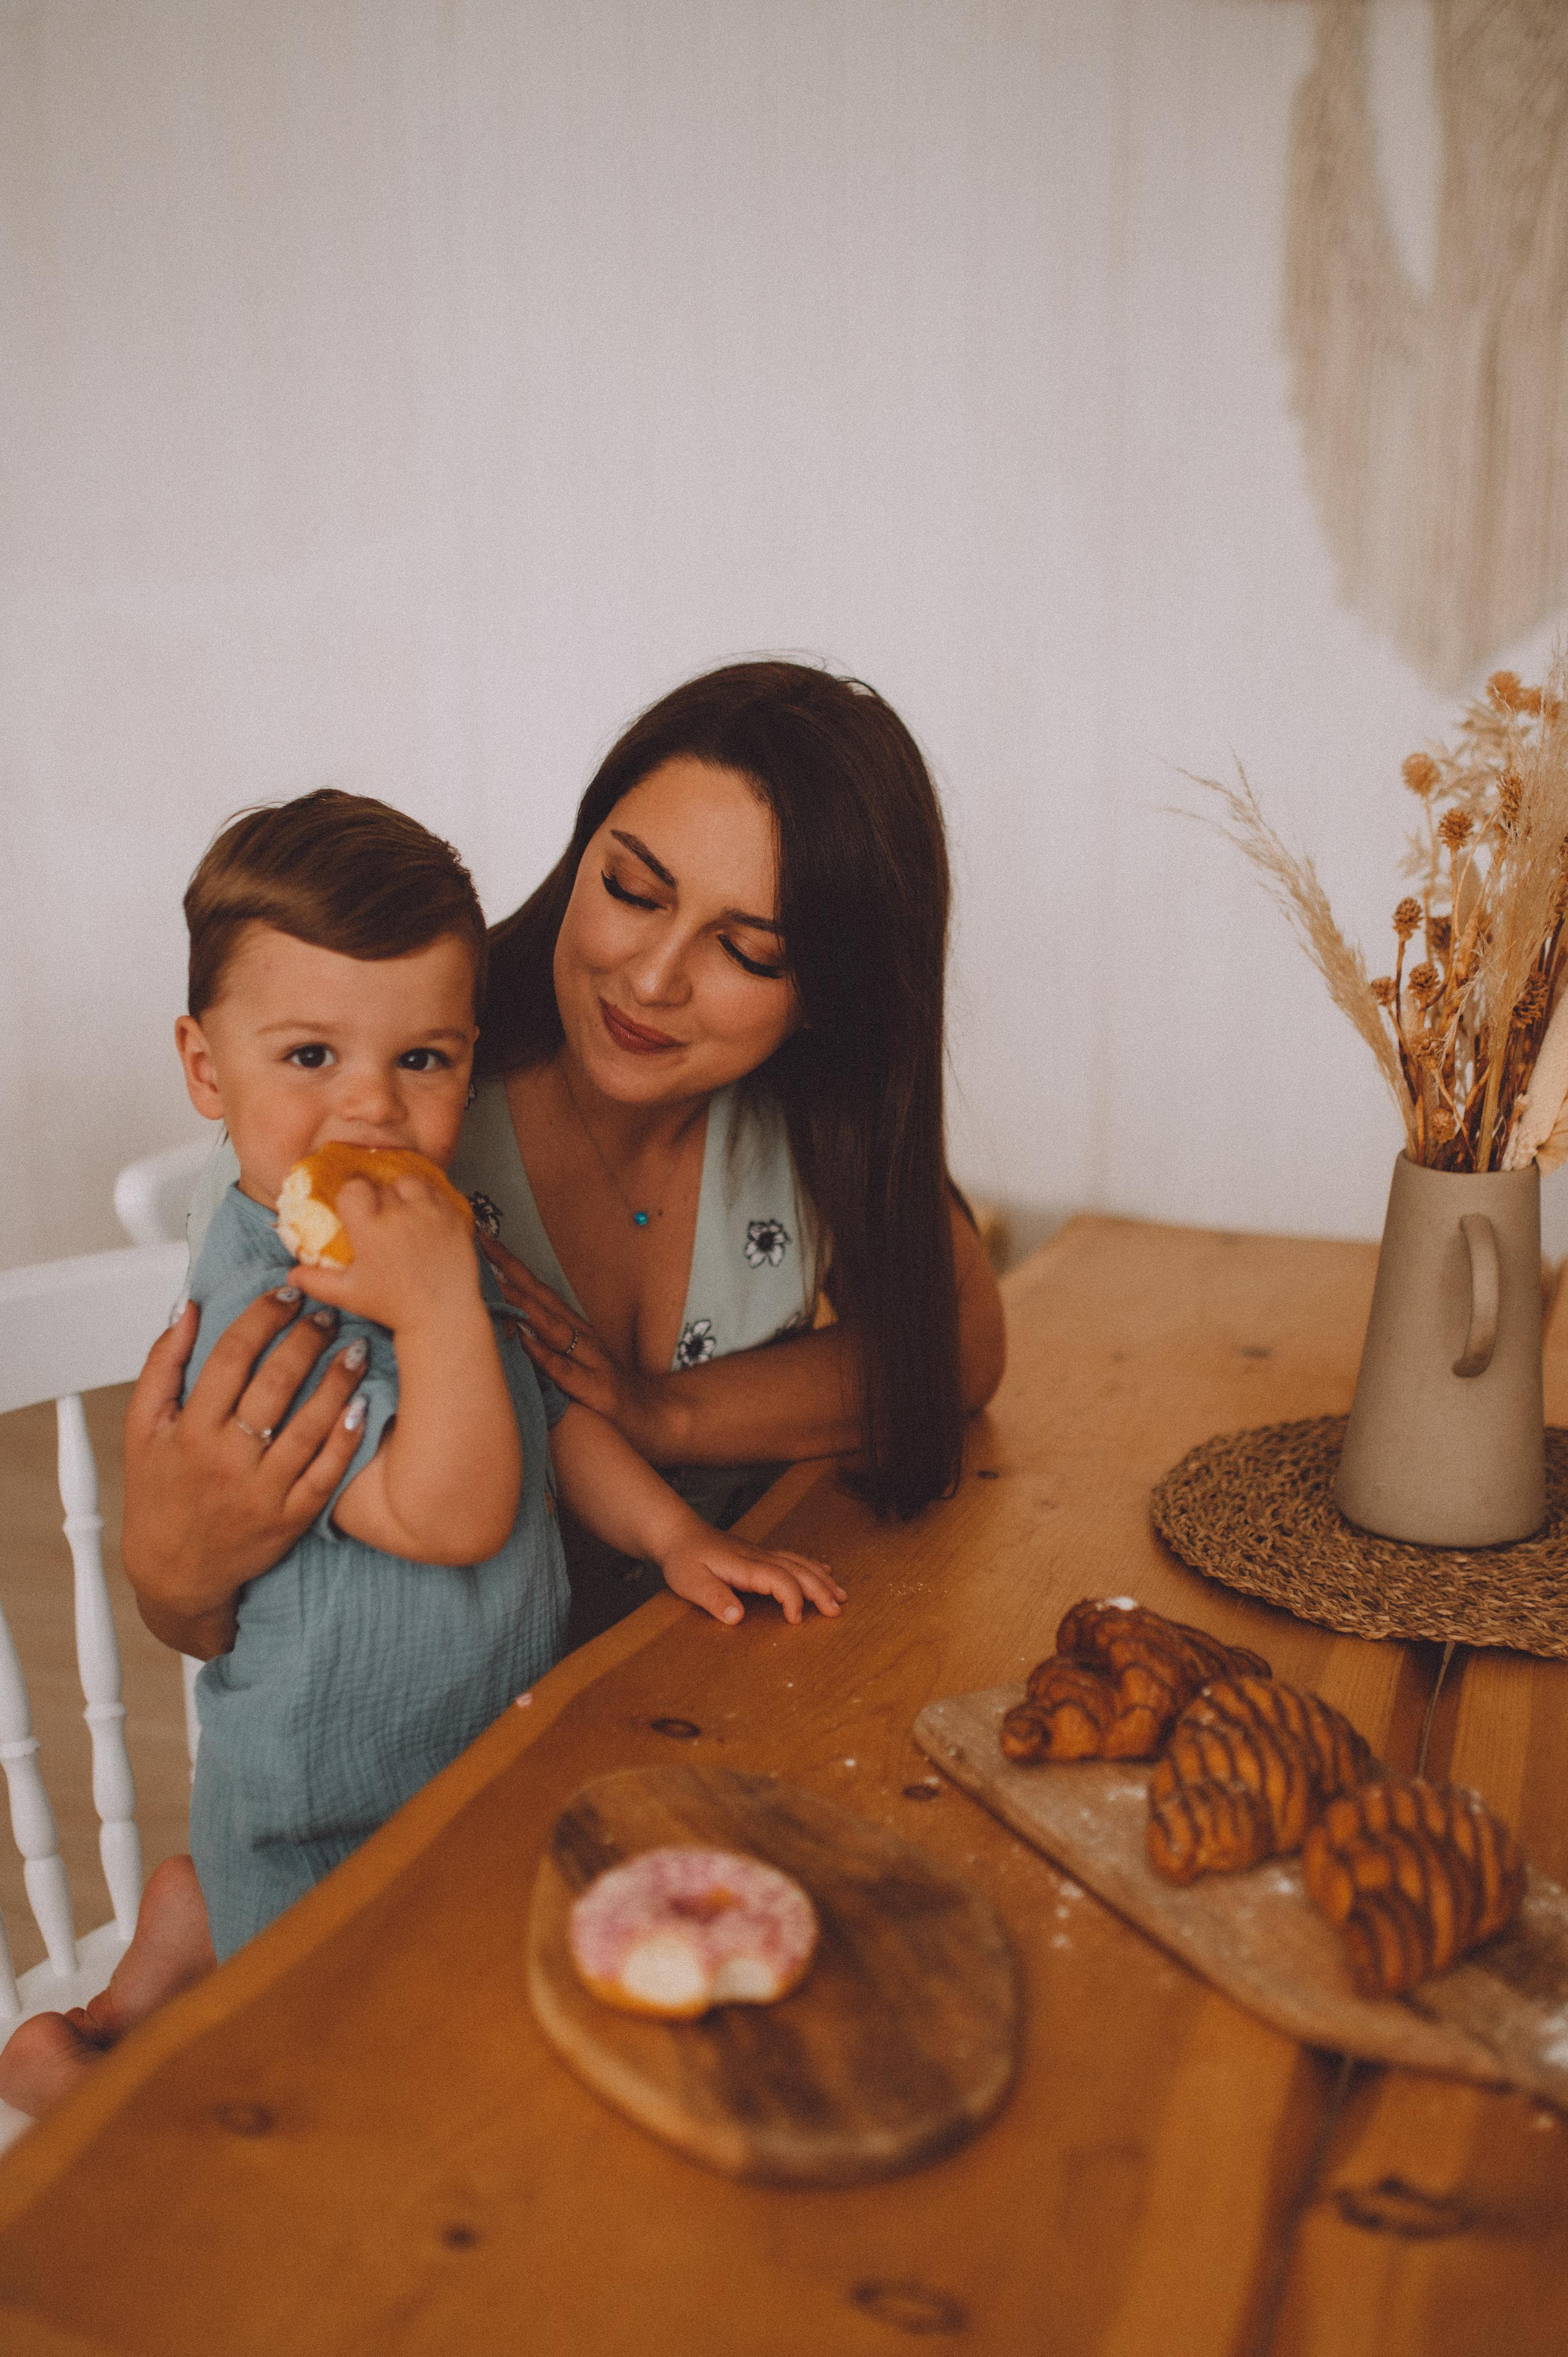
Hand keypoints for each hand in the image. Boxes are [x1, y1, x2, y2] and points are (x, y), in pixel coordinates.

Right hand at [122, 1287, 365, 1641]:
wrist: (175, 1571)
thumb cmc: (158, 1492)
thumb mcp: (143, 1428)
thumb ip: (162, 1364)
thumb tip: (188, 1307)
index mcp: (190, 1430)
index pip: (230, 1357)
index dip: (262, 1317)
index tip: (286, 1292)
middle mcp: (227, 1458)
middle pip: (275, 1384)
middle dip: (306, 1339)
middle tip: (328, 1312)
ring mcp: (262, 1490)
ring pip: (309, 1425)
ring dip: (337, 1381)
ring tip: (358, 1347)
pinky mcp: (291, 1518)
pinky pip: (327, 1473)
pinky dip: (347, 1438)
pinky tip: (364, 1404)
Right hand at [297, 1172, 480, 1335]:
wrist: (441, 1315)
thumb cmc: (393, 1306)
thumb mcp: (349, 1295)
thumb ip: (316, 1281)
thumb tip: (291, 1274)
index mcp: (370, 1229)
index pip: (353, 1189)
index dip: (352, 1197)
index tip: (355, 1211)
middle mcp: (400, 1214)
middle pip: (381, 1185)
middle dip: (378, 1198)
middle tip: (380, 1219)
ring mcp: (430, 1212)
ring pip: (410, 1181)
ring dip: (404, 1193)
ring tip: (403, 1212)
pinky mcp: (454, 1216)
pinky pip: (437, 1192)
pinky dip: (429, 1200)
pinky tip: (424, 1217)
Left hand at [479, 1237, 673, 1456]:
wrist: (655, 1417)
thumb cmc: (604, 1388)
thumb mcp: (573, 1359)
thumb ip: (542, 1342)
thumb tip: (499, 1325)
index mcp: (572, 1327)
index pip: (536, 1289)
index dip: (509, 1264)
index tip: (481, 1238)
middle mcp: (580, 1335)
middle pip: (541, 1296)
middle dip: (510, 1269)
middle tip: (480, 1242)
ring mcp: (590, 1360)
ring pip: (552, 1327)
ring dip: (524, 1304)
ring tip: (497, 1283)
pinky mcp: (597, 1390)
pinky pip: (565, 1371)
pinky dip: (544, 1356)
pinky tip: (525, 1343)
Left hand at [656, 1531, 845, 1626]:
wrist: (678, 1533)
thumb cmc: (683, 1559)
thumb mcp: (690, 1582)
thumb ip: (713, 1598)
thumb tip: (737, 1618)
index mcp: (744, 1565)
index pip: (779, 1579)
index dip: (792, 1599)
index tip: (795, 1621)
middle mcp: (758, 1557)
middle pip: (797, 1570)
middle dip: (820, 1590)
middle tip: (837, 1610)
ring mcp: (761, 1553)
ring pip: (799, 1562)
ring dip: (821, 1578)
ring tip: (841, 1595)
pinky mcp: (759, 1554)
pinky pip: (792, 1558)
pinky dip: (812, 1565)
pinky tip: (824, 1570)